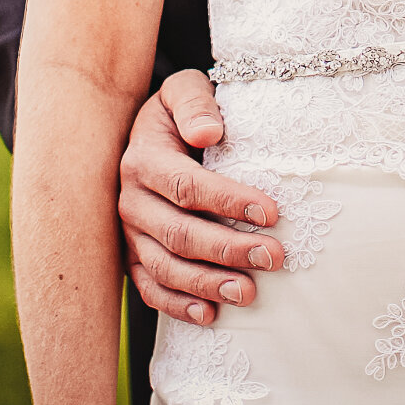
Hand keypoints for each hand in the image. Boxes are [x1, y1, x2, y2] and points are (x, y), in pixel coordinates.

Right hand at [118, 69, 284, 324]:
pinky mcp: (133, 256)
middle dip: (228, 249)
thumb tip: (207, 132)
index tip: (272, 212)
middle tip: (274, 257)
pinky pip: (150, 288)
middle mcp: (131, 201)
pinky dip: (178, 306)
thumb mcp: (183, 89)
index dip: (229, 201)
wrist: (147, 132)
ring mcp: (130, 234)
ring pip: (165, 267)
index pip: (188, 186)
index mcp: (143, 160)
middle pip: (179, 233)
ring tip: (250, 293)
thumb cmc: (177, 111)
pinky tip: (210, 315)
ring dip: (208, 284)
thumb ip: (194, 103)